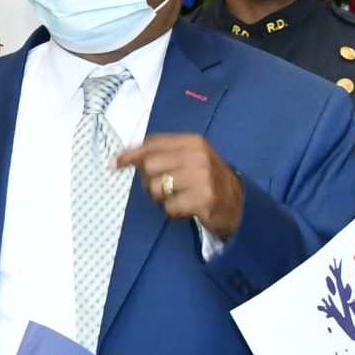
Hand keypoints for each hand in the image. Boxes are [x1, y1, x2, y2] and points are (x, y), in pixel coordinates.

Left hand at [114, 133, 243, 238]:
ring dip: (162, 199)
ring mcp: (202, 177)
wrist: (240, 203)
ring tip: (178, 198)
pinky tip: (187, 209)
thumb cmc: (207, 179)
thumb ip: (162, 154)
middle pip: (149, 166)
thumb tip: (122, 158)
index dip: (130, 154)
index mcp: (192, 142)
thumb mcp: (190, 158)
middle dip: (149, 182)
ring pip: (157, 188)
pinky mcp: (204, 199)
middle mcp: (197, 155)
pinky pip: (170, 207)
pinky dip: (174, 212)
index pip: (151, 144)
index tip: (114, 163)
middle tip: (164, 189)